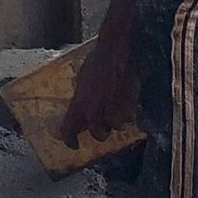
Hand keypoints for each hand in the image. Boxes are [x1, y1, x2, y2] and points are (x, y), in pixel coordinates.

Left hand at [60, 28, 137, 145]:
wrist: (116, 53)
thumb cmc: (97, 62)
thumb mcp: (82, 80)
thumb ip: (81, 98)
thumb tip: (81, 108)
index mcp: (78, 105)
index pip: (69, 131)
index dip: (71, 140)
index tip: (74, 144)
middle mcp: (93, 113)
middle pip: (98, 134)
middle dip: (100, 130)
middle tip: (103, 122)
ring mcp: (112, 113)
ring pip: (115, 127)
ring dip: (116, 119)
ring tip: (116, 104)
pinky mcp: (128, 110)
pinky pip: (128, 118)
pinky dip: (128, 112)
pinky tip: (126, 100)